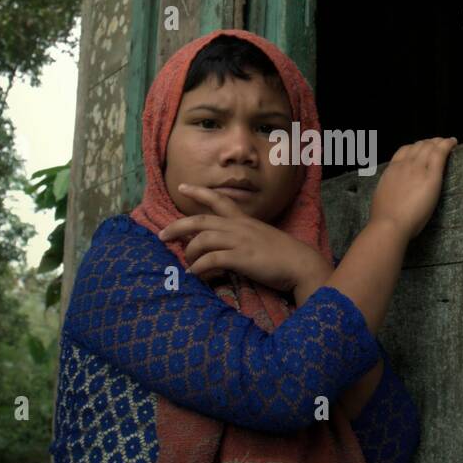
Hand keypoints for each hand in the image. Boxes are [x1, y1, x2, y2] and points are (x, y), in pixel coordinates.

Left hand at [158, 183, 328, 292]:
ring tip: (187, 265)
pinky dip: (199, 268)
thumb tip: (224, 247)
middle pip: (200, 221)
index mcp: (244, 220)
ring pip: (202, 241)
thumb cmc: (282, 255)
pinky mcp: (240, 258)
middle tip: (162, 235)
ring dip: (189, 254)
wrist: (300, 264)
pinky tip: (196, 275)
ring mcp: (239, 241)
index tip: (183, 187)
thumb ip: (242, 239)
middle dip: (177, 227)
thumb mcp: (260, 238)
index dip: (199, 193)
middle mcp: (238, 227)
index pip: (218, 200)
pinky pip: (211, 260)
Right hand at [369, 137, 457, 242]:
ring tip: (447, 142)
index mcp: (392, 170)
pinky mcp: (431, 176)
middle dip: (429, 143)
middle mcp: (405, 165)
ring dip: (439, 142)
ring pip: (430, 146)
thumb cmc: (384, 217)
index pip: (404, 150)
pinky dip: (448, 145)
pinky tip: (453, 142)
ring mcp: (418, 169)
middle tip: (438, 144)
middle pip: (419, 146)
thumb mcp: (382, 195)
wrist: (389, 223)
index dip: (415, 146)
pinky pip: (440, 154)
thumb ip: (390, 187)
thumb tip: (395, 189)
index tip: (422, 148)